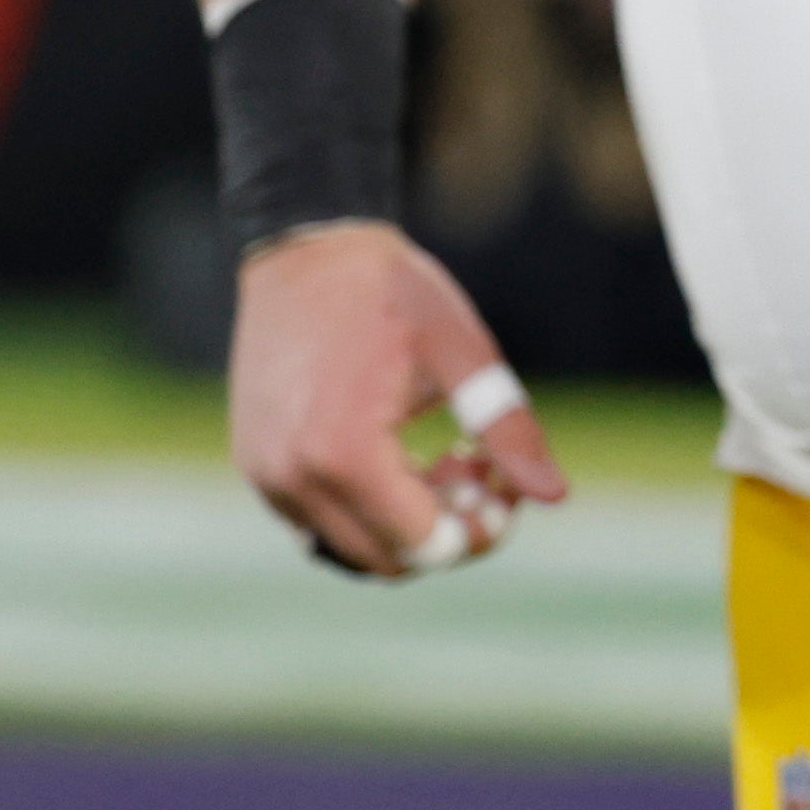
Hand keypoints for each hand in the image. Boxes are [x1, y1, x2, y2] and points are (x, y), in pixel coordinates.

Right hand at [228, 219, 565, 575]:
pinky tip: (396, 453)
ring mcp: (265, 475)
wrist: (306, 247)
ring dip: (402, 524)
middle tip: (475, 468)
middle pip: (386, 561)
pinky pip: (317, 521)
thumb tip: (554, 495)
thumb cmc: (391, 291)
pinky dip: (363, 507)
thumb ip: (507, 428)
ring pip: (350, 548)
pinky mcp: (256, 464)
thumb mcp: (463, 352)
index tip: (501, 482)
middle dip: (444, 531)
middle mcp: (293, 477)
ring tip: (437, 457)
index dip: (477, 531)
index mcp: (345, 453)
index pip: (423, 544)